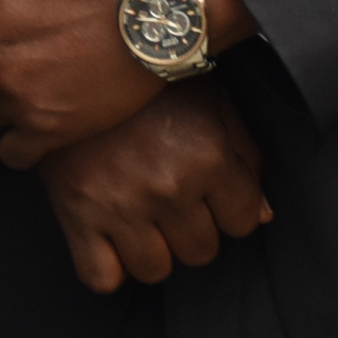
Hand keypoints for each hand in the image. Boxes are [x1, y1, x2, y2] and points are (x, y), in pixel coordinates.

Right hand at [34, 82, 271, 292]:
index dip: (228, 209)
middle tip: (169, 200)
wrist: (74, 59)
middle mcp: (170, 186)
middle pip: (201, 252)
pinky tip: (108, 240)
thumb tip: (263, 214)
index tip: (208, 193)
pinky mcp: (77, 214)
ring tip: (139, 218)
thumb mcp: (211, 99)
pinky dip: (106, 267)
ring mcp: (121, 204)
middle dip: (191, 230)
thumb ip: (244, 155)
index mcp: (209, 155)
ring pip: (155, 271)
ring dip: (151, 250)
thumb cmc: (149, 78)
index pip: (243, 223)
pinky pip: (101, 278)